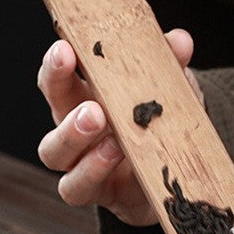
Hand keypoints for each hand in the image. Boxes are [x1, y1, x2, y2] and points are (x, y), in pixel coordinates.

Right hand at [37, 29, 199, 226]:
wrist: (171, 177)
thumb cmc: (159, 129)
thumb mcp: (167, 94)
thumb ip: (169, 68)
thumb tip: (180, 42)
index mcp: (83, 100)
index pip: (57, 79)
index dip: (56, 67)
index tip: (65, 50)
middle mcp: (74, 132)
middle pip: (52, 112)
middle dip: (65, 105)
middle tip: (94, 108)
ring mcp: (80, 163)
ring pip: (54, 154)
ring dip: (76, 143)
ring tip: (112, 141)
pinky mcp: (97, 192)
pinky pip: (77, 188)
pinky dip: (95, 173)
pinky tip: (120, 161)